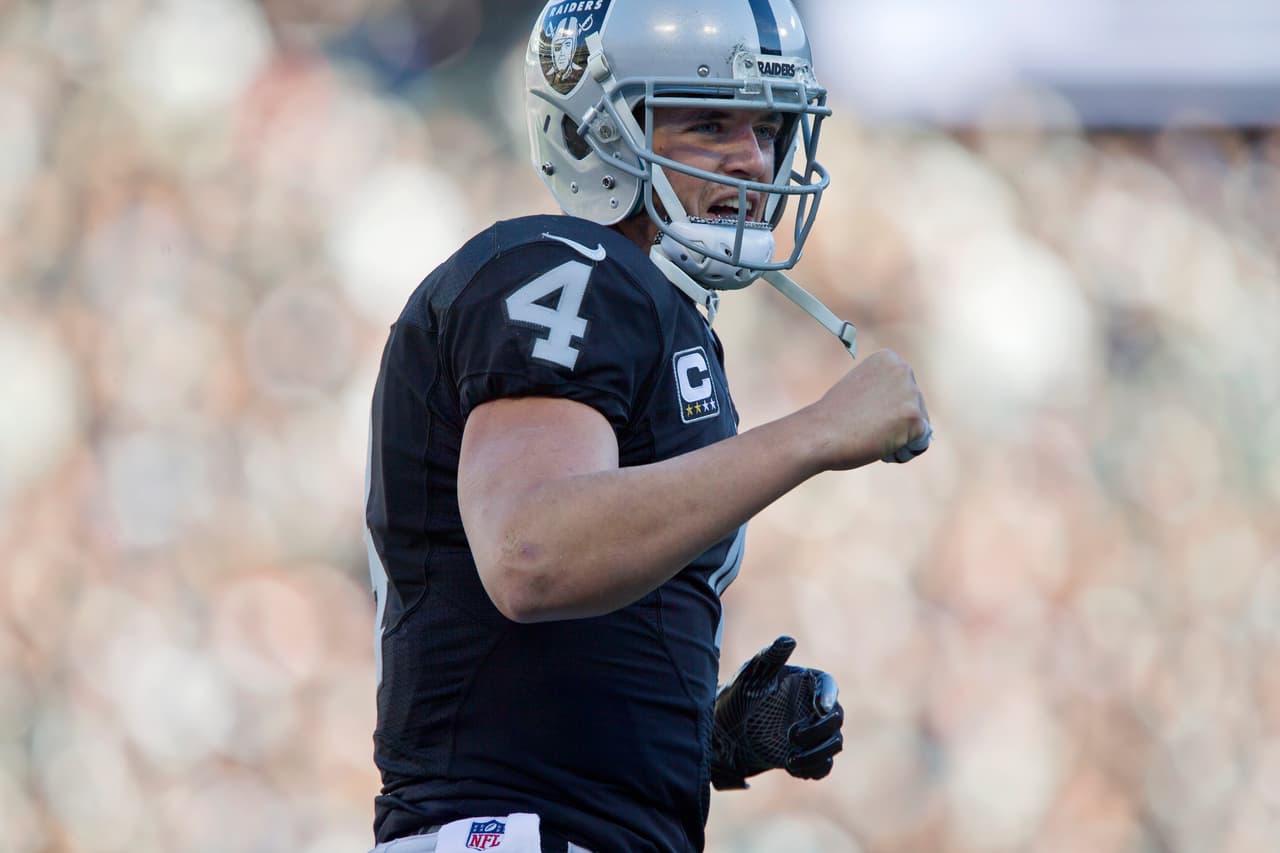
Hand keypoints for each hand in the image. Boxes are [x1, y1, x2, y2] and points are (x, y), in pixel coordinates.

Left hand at [710, 636, 844, 789]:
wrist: (723, 731)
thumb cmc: (736, 695)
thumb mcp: (751, 675)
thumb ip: (771, 657)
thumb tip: (789, 640)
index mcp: (805, 682)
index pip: (828, 684)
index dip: (828, 695)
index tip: (819, 709)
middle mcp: (813, 706)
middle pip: (837, 717)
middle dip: (820, 730)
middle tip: (792, 735)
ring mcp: (812, 732)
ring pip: (835, 743)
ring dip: (818, 753)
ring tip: (791, 759)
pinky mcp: (806, 754)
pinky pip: (824, 765)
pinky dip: (814, 769)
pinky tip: (792, 767)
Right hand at [809, 349, 930, 469]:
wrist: (818, 434)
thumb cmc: (833, 418)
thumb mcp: (861, 391)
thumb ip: (885, 394)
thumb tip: (914, 419)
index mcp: (888, 358)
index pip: (904, 392)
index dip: (884, 409)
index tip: (860, 409)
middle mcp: (903, 369)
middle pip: (916, 407)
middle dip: (895, 423)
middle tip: (864, 423)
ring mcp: (910, 392)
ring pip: (919, 425)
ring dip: (898, 437)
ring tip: (870, 432)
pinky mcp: (915, 416)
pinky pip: (920, 442)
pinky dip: (902, 451)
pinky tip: (879, 443)